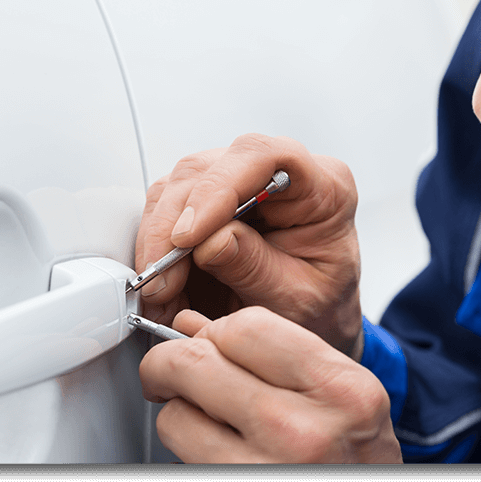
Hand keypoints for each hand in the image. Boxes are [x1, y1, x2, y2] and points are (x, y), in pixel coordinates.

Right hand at [135, 134, 362, 355]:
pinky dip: (155, 248)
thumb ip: (256, 268)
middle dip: (174, 226)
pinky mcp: (209, 202)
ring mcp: (240, 182)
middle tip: (163, 280)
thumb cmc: (321, 309)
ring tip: (163, 291)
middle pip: (208, 169)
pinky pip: (167, 208)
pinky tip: (163, 283)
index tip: (189, 236)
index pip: (265, 157)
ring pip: (178, 185)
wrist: (314, 325)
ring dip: (159, 240)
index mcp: (324, 188)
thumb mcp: (296, 301)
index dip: (219, 188)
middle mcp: (279, 173)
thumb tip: (209, 240)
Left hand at [140, 307, 401, 462]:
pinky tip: (212, 446)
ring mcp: (266, 470)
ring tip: (203, 416)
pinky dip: (185, 446)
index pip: (245, 327)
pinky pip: (181, 456)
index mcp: (340, 390)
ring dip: (178, 411)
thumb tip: (192, 326)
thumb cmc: (356, 458)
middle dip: (170, 361)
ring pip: (176, 415)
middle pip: (196, 363)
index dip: (216, 331)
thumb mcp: (342, 396)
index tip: (209, 341)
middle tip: (171, 369)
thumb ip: (274, 353)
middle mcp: (304, 432)